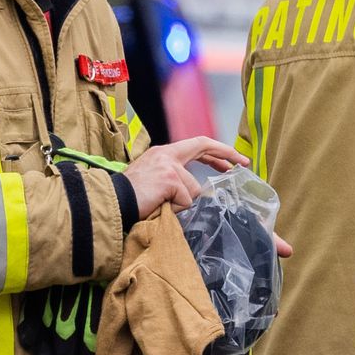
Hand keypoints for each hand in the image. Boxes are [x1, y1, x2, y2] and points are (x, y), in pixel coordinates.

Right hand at [122, 135, 240, 218]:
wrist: (111, 203)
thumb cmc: (130, 198)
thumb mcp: (155, 183)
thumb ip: (175, 180)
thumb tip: (196, 193)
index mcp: (163, 154)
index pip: (196, 145)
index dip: (217, 151)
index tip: (233, 160)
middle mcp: (166, 155)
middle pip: (203, 146)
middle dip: (226, 154)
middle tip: (243, 163)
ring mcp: (169, 165)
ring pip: (193, 190)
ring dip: (182, 204)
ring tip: (161, 205)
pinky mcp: (170, 179)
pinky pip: (186, 200)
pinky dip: (176, 209)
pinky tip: (159, 207)